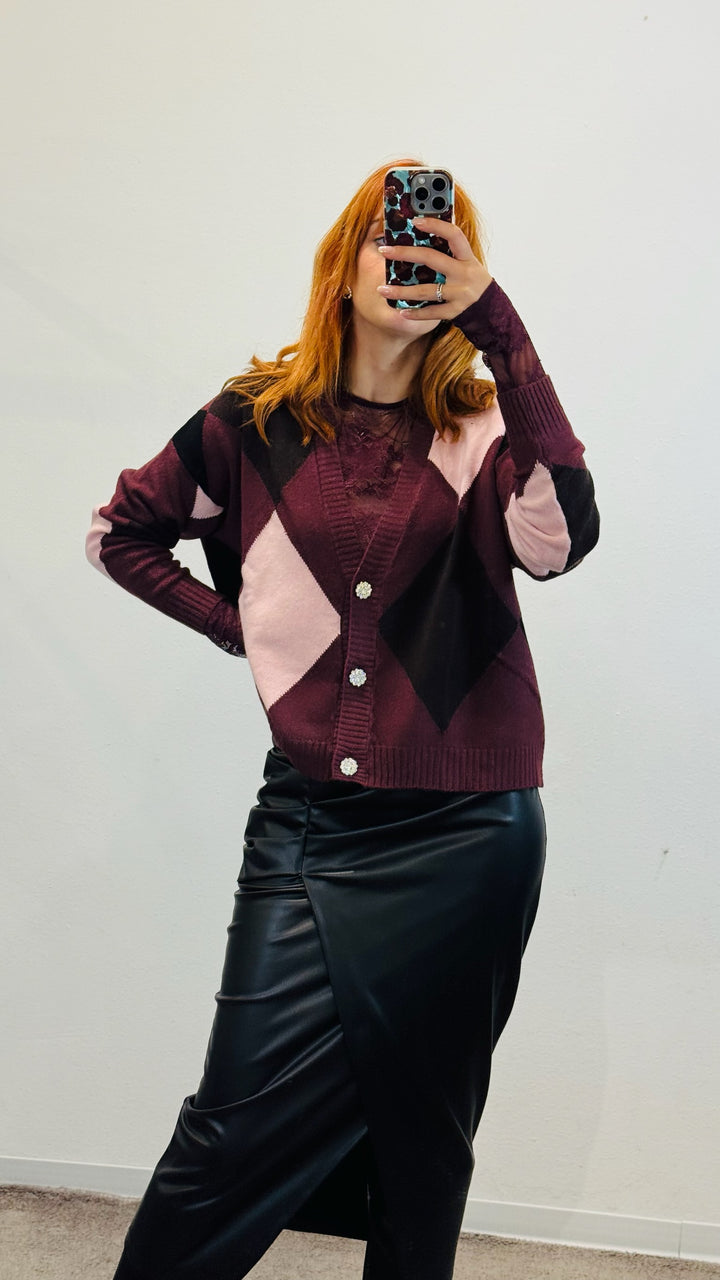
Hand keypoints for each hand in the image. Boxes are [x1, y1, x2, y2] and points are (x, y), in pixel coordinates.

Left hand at [377, 217, 493, 321]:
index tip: (414, 220)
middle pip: (431, 259)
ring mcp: (460, 293)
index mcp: (467, 257)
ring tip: (382, 290)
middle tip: (384, 250)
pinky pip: (431, 312)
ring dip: (402, 292)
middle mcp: (464, 273)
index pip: (453, 235)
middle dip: (405, 253)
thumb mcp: (465, 262)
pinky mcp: (455, 311)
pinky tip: (401, 312)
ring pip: (426, 291)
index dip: (436, 225)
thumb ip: (448, 251)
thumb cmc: (470, 279)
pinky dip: (415, 313)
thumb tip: (420, 233)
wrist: (490, 308)